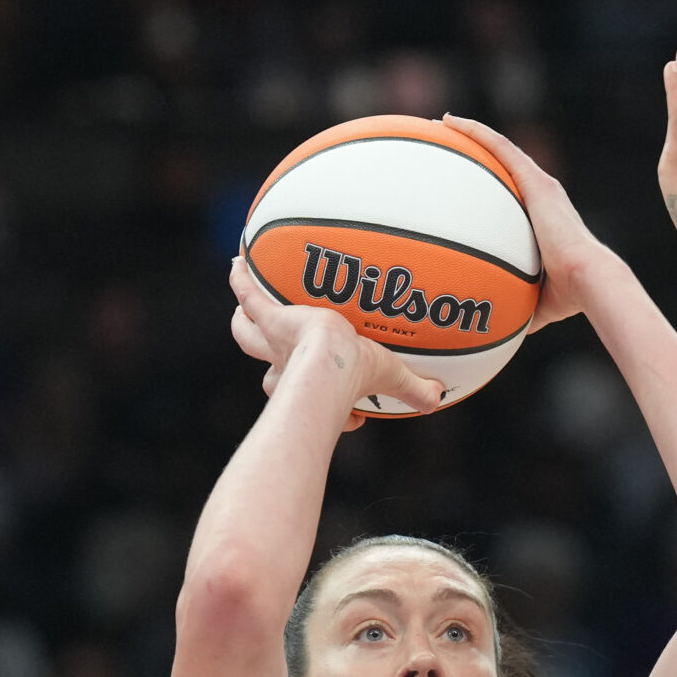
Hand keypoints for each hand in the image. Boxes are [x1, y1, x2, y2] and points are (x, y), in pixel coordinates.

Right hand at [228, 259, 442, 427]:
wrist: (328, 362)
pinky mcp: (270, 318)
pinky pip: (250, 295)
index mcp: (310, 381)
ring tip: (242, 308)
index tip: (356, 415)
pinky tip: (238, 261)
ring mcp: (275, 342)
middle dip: (267, 357)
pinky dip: (242, 279)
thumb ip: (413, 388)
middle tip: (268, 344)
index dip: (331, 409)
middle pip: (266, 364)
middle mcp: (285, 364)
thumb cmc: (354, 375)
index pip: (312, 395)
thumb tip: (438, 399)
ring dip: (243, 322)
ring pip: (246, 334)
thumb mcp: (390, 377)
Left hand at [440, 115, 607, 334]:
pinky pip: (500, 148)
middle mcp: (544, 195)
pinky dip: (477, 133)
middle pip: (507, 164)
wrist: (588, 279)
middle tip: (449, 145)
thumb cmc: (568, 295)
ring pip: (501, 148)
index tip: (468, 180)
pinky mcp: (537, 181)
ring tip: (444, 124)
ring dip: (473, 134)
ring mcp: (541, 185)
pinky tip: (452, 122)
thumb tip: (500, 326)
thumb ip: (517, 304)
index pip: (515, 194)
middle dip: (479, 152)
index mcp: (545, 218)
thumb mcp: (535, 300)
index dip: (492, 183)